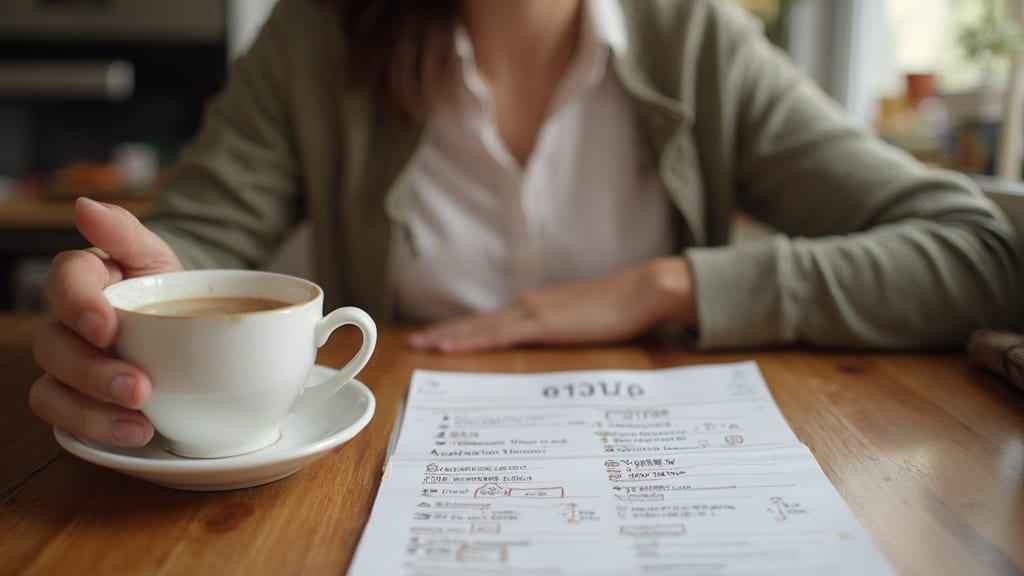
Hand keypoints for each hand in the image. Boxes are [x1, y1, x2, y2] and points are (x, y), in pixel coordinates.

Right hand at [29, 198, 181, 445]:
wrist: (188, 323)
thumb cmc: (163, 286)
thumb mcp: (156, 255)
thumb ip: (125, 232)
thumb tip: (86, 205)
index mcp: (82, 279)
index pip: (64, 282)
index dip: (79, 305)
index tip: (108, 327)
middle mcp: (65, 322)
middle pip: (53, 346)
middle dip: (93, 372)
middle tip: (140, 388)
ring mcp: (66, 364)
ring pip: (51, 389)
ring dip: (92, 410)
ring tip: (142, 424)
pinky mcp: (76, 398)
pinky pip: (64, 418)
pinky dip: (96, 429)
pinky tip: (137, 434)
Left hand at [407, 257, 696, 352]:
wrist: (641, 291)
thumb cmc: (623, 308)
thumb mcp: (587, 324)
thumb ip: (568, 333)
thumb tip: (561, 347)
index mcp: (538, 306)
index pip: (492, 321)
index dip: (464, 330)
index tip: (440, 338)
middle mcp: (527, 305)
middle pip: (477, 323)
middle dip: (446, 333)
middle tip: (416, 343)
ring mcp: (531, 312)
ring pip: (478, 328)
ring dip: (448, 337)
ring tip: (421, 346)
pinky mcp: (540, 323)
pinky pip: (495, 336)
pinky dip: (468, 342)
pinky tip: (448, 348)